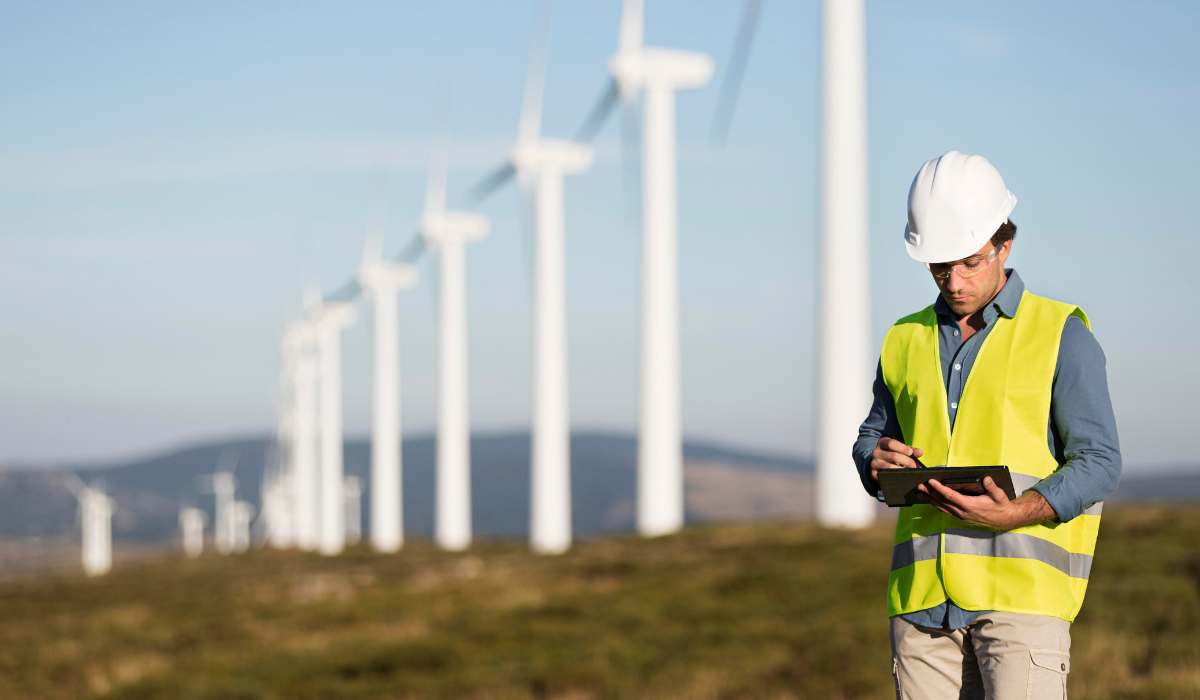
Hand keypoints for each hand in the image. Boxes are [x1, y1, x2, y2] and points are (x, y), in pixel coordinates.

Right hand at [870, 437, 923, 484]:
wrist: (876, 463)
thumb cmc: (891, 454)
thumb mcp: (898, 449)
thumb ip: (909, 450)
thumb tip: (921, 452)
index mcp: (882, 443)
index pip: (891, 443)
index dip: (903, 448)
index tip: (911, 453)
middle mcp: (876, 452)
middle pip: (894, 456)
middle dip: (907, 461)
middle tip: (914, 466)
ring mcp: (874, 463)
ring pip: (890, 467)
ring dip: (902, 470)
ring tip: (909, 472)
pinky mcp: (873, 474)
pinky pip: (885, 476)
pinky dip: (895, 477)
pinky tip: (901, 477)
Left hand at [918, 477, 1049, 530]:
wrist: (1004, 519)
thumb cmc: (1000, 506)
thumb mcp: (999, 495)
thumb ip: (991, 487)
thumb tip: (986, 478)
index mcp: (970, 506)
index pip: (951, 496)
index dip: (939, 489)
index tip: (931, 481)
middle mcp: (962, 512)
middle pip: (942, 502)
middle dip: (929, 493)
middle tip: (918, 485)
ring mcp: (960, 516)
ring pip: (941, 507)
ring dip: (929, 499)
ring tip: (919, 492)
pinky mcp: (960, 517)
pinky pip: (945, 510)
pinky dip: (936, 504)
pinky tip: (929, 500)